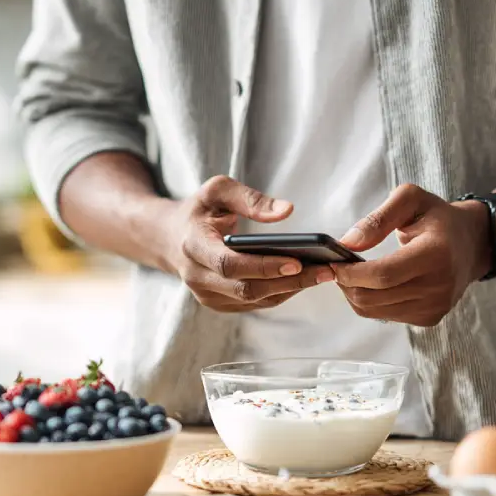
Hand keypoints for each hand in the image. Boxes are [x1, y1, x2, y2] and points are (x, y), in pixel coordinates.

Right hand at [162, 176, 333, 312]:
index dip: (264, 266)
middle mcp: (197, 277)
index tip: (297, 261)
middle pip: (247, 289)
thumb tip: (286, 211)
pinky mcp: (218, 305)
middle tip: (326, 271)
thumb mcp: (217, 190)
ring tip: (323, 274)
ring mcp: (207, 296)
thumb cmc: (198, 210)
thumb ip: (250, 198)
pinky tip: (304, 280)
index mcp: (193, 246)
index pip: (230, 264)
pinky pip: (255, 304)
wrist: (169, 239)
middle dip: (289, 282)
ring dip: (290, 290)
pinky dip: (281, 293)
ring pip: (255, 300)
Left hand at [331, 184, 490, 326]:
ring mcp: (435, 306)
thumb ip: (377, 219)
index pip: (383, 275)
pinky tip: (374, 284)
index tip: (333, 263)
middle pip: (374, 297)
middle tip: (337, 267)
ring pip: (375, 311)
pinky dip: (372, 302)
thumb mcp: (410, 200)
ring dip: (355, 294)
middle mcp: (438, 286)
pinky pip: (387, 316)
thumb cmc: (438, 218)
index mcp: (436, 254)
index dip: (351, 273)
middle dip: (346, 284)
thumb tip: (347, 242)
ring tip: (353, 274)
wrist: (472, 244)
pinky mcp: (430, 318)